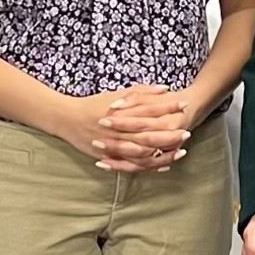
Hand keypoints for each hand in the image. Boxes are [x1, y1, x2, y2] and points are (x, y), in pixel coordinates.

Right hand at [42, 85, 181, 170]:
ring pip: (143, 153)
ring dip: (163, 154)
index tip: (184, 105)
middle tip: (187, 133)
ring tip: (180, 152)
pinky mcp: (110, 157)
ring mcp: (114, 146)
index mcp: (122, 112)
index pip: (150, 110)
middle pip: (149, 134)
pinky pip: (132, 165)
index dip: (168, 108)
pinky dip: (149, 166)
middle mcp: (119, 130)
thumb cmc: (94, 104)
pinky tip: (163, 166)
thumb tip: (165, 88)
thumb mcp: (118, 93)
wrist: (68, 118)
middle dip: (169, 135)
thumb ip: (142, 92)